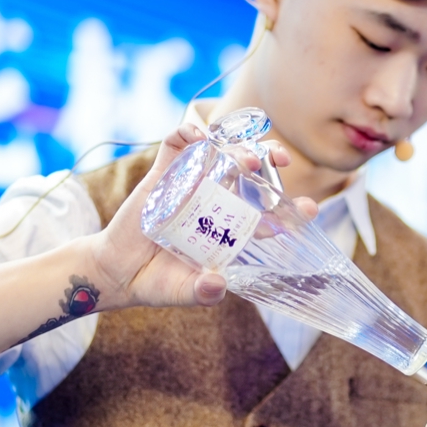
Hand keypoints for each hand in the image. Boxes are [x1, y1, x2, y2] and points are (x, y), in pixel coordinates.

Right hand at [89, 122, 316, 309]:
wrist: (117, 272)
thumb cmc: (158, 281)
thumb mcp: (182, 291)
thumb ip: (201, 293)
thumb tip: (216, 286)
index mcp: (230, 229)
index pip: (268, 214)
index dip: (290, 210)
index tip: (309, 208)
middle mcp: (215, 202)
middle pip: (250, 173)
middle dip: (270, 161)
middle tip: (283, 160)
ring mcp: (190, 185)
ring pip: (219, 153)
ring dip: (236, 148)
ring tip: (249, 158)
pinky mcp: (163, 174)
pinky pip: (176, 145)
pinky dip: (187, 133)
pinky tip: (199, 135)